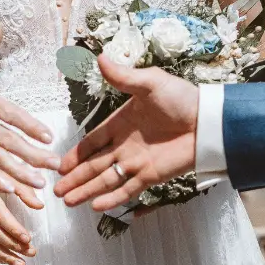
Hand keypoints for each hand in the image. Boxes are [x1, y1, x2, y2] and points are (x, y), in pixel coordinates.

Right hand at [54, 57, 200, 209]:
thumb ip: (123, 76)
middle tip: (55, 191)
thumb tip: (100, 58)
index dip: (75, 154)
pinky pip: (128, 189)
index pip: (92, 142)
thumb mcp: (150, 82)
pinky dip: (113, 198)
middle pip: (94, 165)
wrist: (209, 121)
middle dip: (75, 178)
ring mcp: (137, 162)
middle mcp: (125, 145)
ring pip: (106, 179)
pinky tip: (96, 207)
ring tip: (67, 201)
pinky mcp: (151, 175)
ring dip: (87, 190)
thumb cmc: (182, 98)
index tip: (60, 166)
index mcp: (121, 123)